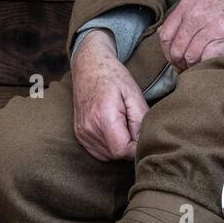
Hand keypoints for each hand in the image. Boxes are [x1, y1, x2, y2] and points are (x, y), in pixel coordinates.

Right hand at [70, 29, 147, 161]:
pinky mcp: (79, 135)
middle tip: (132, 123)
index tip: (142, 133)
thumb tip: (144, 144)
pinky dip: (109, 145)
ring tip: (122, 123)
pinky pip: (99, 152)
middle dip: (129, 145)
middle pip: (116, 155)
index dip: (137, 146)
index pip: (124, 151)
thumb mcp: (134, 95)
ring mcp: (81, 133)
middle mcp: (88, 129)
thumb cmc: (114, 77)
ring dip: (119, 146)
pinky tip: (113, 128)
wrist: (89, 66)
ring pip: (108, 156)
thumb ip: (141, 122)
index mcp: (103, 118)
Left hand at [157, 0, 223, 70]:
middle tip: (187, 69)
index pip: (165, 34)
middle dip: (179, 63)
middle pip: (176, 49)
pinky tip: (214, 64)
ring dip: (194, 67)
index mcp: (189, 3)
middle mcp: (196, 14)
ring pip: (191, 57)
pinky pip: (208, 58)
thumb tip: (183, 32)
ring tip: (200, 68)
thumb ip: (193, 10)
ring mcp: (211, 25)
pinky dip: (208, 65)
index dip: (167, 51)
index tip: (174, 58)